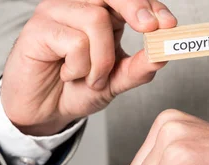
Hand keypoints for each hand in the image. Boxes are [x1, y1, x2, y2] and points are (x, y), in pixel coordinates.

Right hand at [0, 0, 176, 135]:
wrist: (44, 110)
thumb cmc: (78, 88)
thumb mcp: (117, 81)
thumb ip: (139, 68)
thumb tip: (162, 55)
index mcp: (103, 12)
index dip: (151, 6)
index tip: (169, 24)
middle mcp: (80, 5)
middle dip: (136, 7)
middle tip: (150, 28)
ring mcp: (57, 13)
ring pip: (96, 20)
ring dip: (102, 59)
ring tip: (92, 78)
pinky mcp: (38, 27)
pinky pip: (74, 41)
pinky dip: (80, 66)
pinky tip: (68, 74)